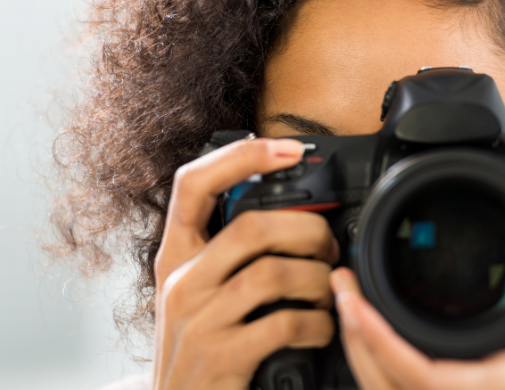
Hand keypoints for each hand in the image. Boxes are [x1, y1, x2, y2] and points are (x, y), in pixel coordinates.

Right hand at [152, 137, 338, 389]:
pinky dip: (316, 324)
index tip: (288, 149)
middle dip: (307, 231)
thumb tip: (289, 218)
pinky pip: (282, 323)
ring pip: (272, 273)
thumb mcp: (198, 296)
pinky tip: (321, 329)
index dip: (241, 157)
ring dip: (316, 280)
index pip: (192, 184)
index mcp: (174, 257)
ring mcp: (195, 320)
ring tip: (329, 292)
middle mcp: (178, 282)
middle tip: (330, 248)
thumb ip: (225, 258)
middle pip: (250, 227)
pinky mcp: (219, 356)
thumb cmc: (200, 352)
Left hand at [331, 194, 504, 389]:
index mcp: (494, 386)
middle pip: (385, 387)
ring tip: (353, 307)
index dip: (377, 339)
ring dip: (364, 356)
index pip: (418, 371)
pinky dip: (383, 372)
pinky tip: (379, 342)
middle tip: (343, 287)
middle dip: (354, 337)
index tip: (353, 301)